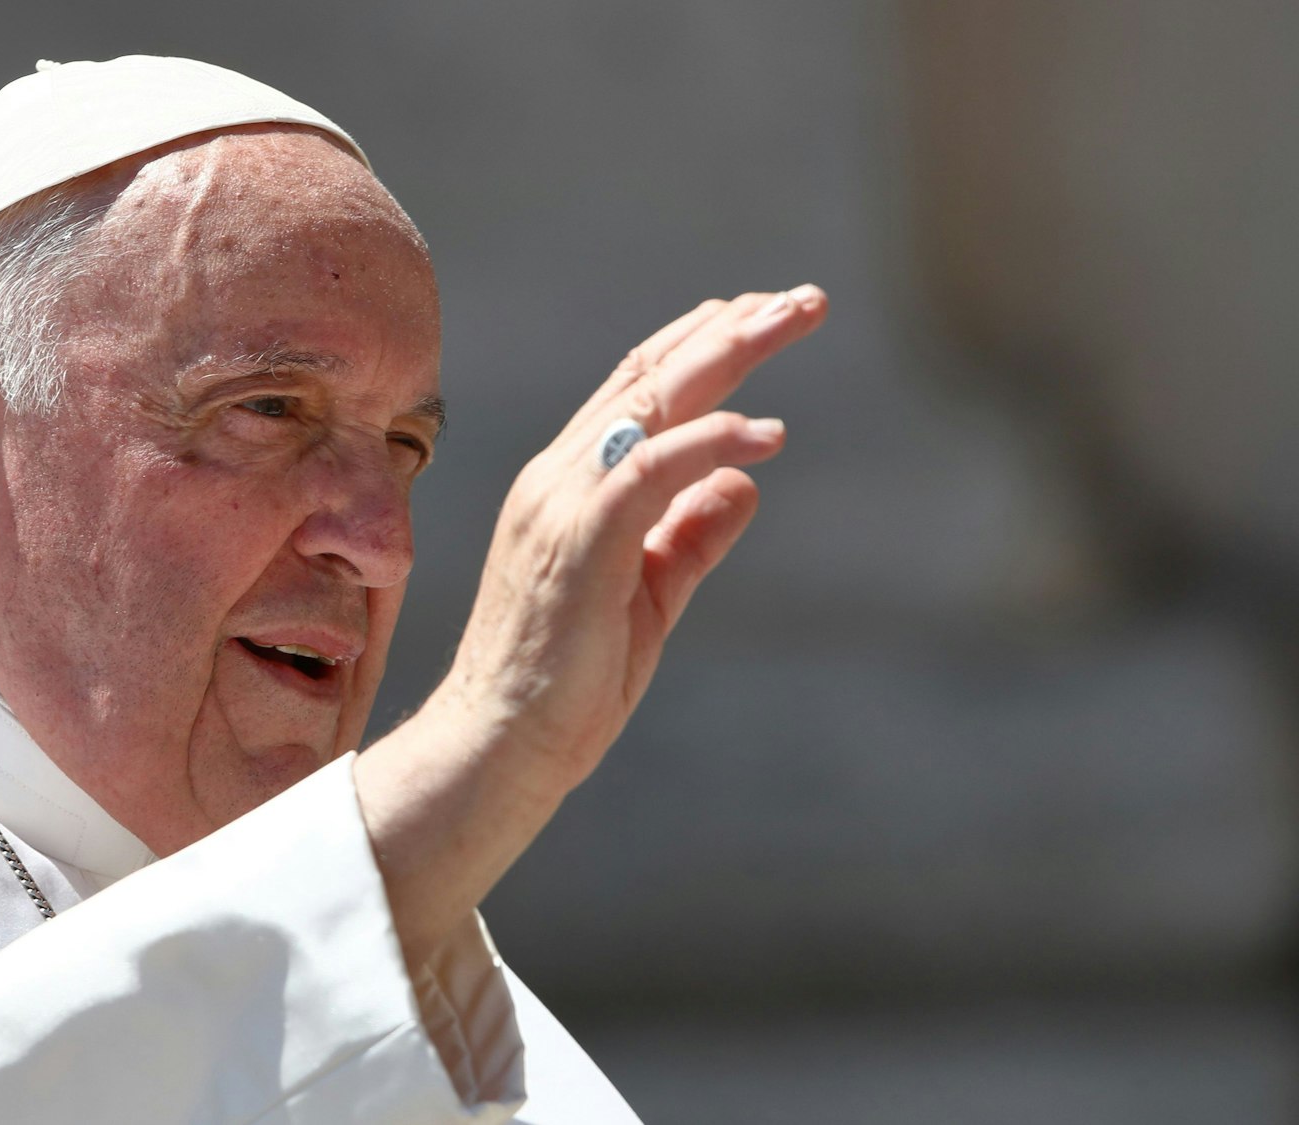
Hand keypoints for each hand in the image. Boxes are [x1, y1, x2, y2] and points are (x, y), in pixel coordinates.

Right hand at [356, 286, 827, 967]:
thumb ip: (690, 535)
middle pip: (651, 374)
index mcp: (568, 485)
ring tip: (795, 319)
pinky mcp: (577, 536)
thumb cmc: (568, 681)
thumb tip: (745, 481)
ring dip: (730, 353)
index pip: (636, 389)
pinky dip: (712, 440)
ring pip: (651, 399)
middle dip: (731, 327)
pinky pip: (652, 466)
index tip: (762, 313)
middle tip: (805, 298)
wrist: (502, 743)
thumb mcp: (650, 596)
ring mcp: (561, 500)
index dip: (700, 343)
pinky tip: (769, 434)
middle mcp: (558, 476)